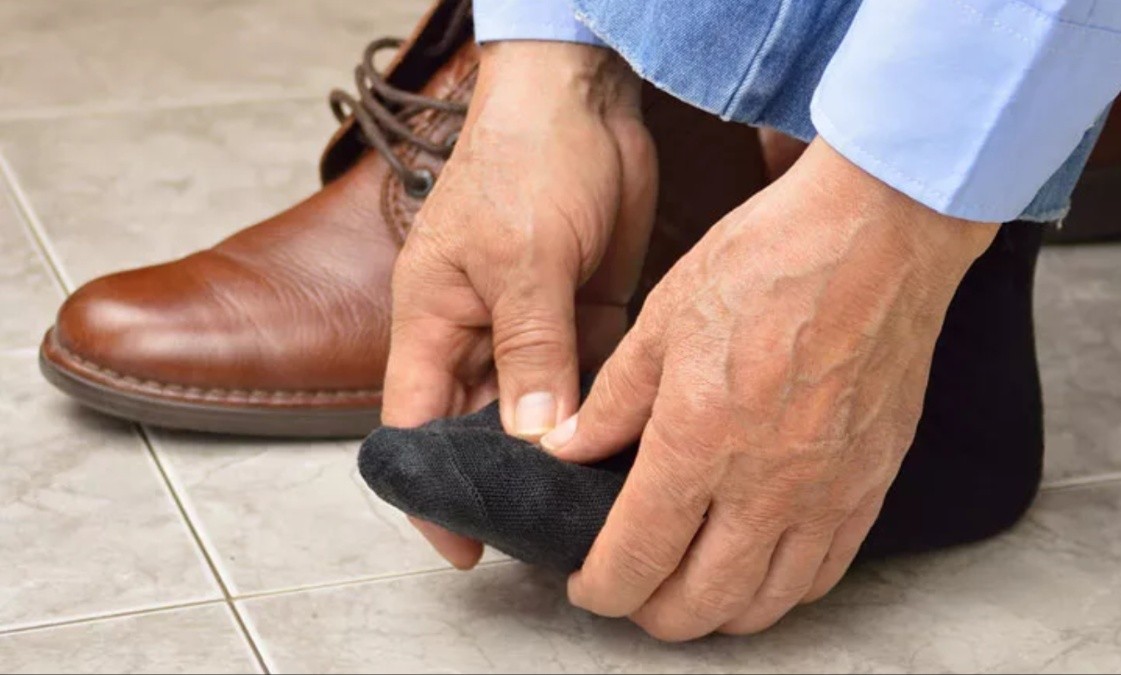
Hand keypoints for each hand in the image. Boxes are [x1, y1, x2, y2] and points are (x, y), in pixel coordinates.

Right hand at [382, 42, 655, 568]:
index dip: (430, 490)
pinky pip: (589, 381)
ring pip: (541, 411)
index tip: (463, 549)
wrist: (584, 100)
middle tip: (553, 534)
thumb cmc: (525, 161)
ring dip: (564, 451)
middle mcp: (478, 334)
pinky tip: (631, 449)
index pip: (413, 426)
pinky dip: (604, 412)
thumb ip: (530, 349)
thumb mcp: (521, 259)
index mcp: (432, 321)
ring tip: (600, 505)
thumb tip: (536, 439)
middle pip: (481, 429)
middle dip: (509, 479)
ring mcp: (533, 327)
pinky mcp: (584, 315)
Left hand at [541, 138, 998, 639]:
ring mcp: (826, 493)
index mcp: (698, 442)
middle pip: (699, 604)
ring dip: (716, 613)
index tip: (586, 582)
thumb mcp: (663, 319)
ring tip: (690, 587)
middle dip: (650, 612)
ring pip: (766, 605)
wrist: (879, 236)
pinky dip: (783, 590)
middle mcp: (765, 486)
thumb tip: (569, 450)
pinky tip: (762, 566)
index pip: (635, 560)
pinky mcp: (870, 485)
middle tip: (632, 586)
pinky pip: (825, 574)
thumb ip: (612, 401)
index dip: (599, 588)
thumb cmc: (772, 261)